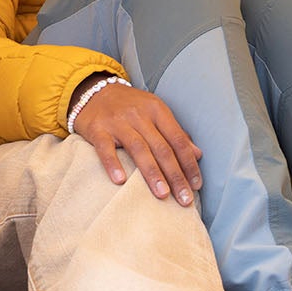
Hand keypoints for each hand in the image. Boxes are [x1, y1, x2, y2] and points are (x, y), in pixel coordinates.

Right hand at [70, 76, 201, 206]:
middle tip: (184, 199)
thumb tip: (198, 154)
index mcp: (157, 110)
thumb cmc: (129, 106)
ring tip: (162, 194)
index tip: (196, 186)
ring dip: (152, 173)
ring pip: (139, 149)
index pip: (178, 140)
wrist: (93, 91)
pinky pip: (106, 148)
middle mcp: (139, 115)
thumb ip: (175, 132)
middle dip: (175, 175)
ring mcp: (118, 122)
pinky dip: (113, 164)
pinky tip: (120, 181)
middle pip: (162, 148)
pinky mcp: (97, 129)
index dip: (189, 164)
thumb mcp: (155, 113)